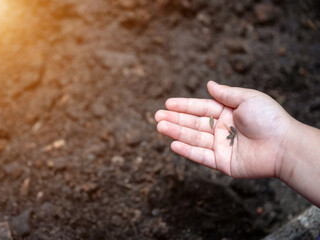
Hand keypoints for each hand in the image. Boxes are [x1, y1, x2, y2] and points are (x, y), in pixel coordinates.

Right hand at [155, 81, 292, 177]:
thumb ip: (226, 93)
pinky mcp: (222, 162)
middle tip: (156, 116)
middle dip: (174, 119)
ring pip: (193, 138)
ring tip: (159, 127)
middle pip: (193, 123)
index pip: (200, 108)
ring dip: (176, 132)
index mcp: (227, 112)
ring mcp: (221, 146)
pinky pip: (201, 156)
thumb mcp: (247, 98)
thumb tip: (209, 84)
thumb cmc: (269, 118)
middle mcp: (221, 129)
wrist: (284, 145)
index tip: (167, 103)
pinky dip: (187, 151)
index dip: (184, 106)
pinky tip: (173, 144)